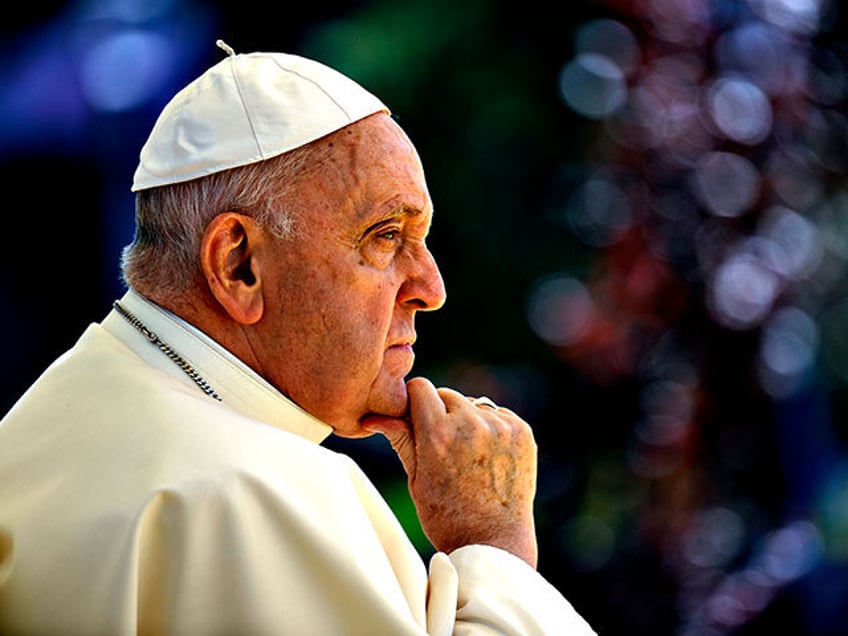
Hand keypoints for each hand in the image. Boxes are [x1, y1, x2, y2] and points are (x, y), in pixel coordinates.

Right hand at [363, 377, 538, 567]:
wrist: (493, 543)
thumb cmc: (447, 516)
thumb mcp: (415, 479)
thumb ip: (401, 439)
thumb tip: (374, 417)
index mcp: (437, 434)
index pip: (421, 387)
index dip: (415, 402)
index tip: (416, 419)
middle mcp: (470, 425)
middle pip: (447, 394)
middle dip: (441, 413)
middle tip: (443, 446)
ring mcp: (500, 427)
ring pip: (474, 404)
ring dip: (468, 419)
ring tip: (468, 455)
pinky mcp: (522, 432)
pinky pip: (499, 415)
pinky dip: (491, 428)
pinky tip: (488, 456)